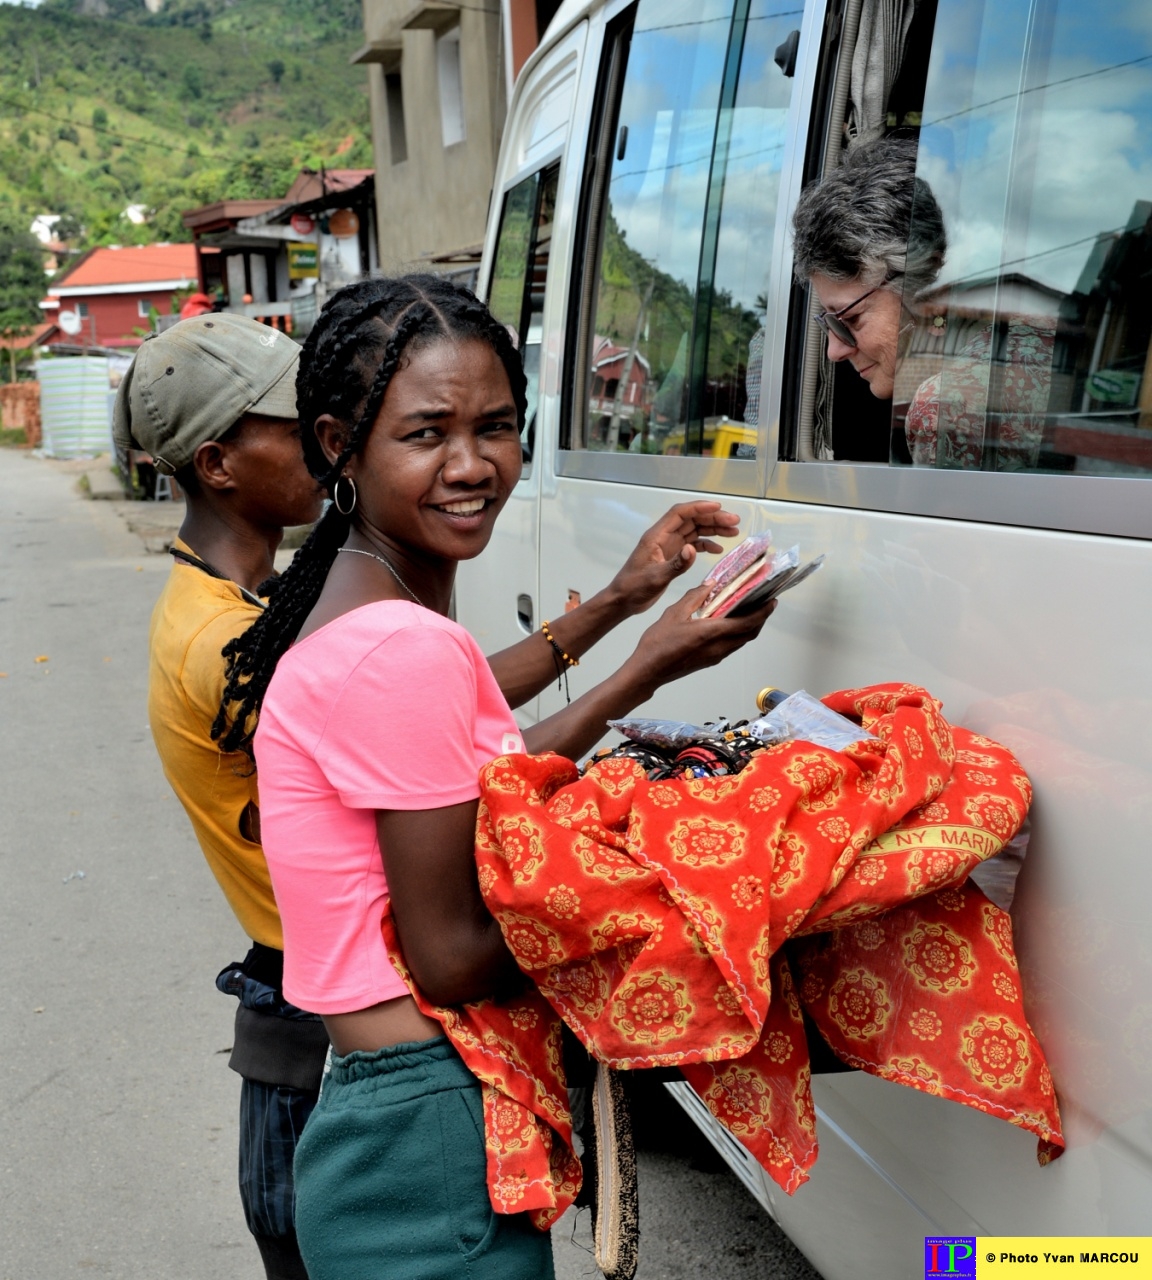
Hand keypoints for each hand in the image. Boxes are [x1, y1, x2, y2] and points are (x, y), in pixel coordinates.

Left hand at [606, 501, 740, 616]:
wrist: (623, 600)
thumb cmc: (633, 588)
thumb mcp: (655, 578)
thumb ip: (675, 564)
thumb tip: (693, 549)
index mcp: (656, 536)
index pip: (680, 513)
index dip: (699, 507)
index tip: (719, 507)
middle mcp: (663, 537)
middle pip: (691, 520)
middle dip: (713, 518)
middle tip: (735, 521)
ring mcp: (668, 546)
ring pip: (694, 531)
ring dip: (713, 530)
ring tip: (733, 532)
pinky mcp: (672, 556)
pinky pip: (692, 545)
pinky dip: (706, 545)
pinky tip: (718, 549)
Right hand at [624, 580, 776, 694]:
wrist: (648, 671)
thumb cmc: (658, 642)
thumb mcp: (675, 613)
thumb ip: (695, 597)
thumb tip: (711, 584)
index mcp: (713, 632)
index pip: (748, 622)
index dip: (763, 612)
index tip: (772, 600)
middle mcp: (719, 647)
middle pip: (750, 633)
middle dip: (761, 618)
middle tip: (764, 602)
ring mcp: (716, 656)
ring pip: (742, 641)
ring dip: (751, 627)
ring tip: (751, 610)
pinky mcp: (710, 660)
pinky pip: (732, 645)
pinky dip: (738, 633)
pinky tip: (731, 623)